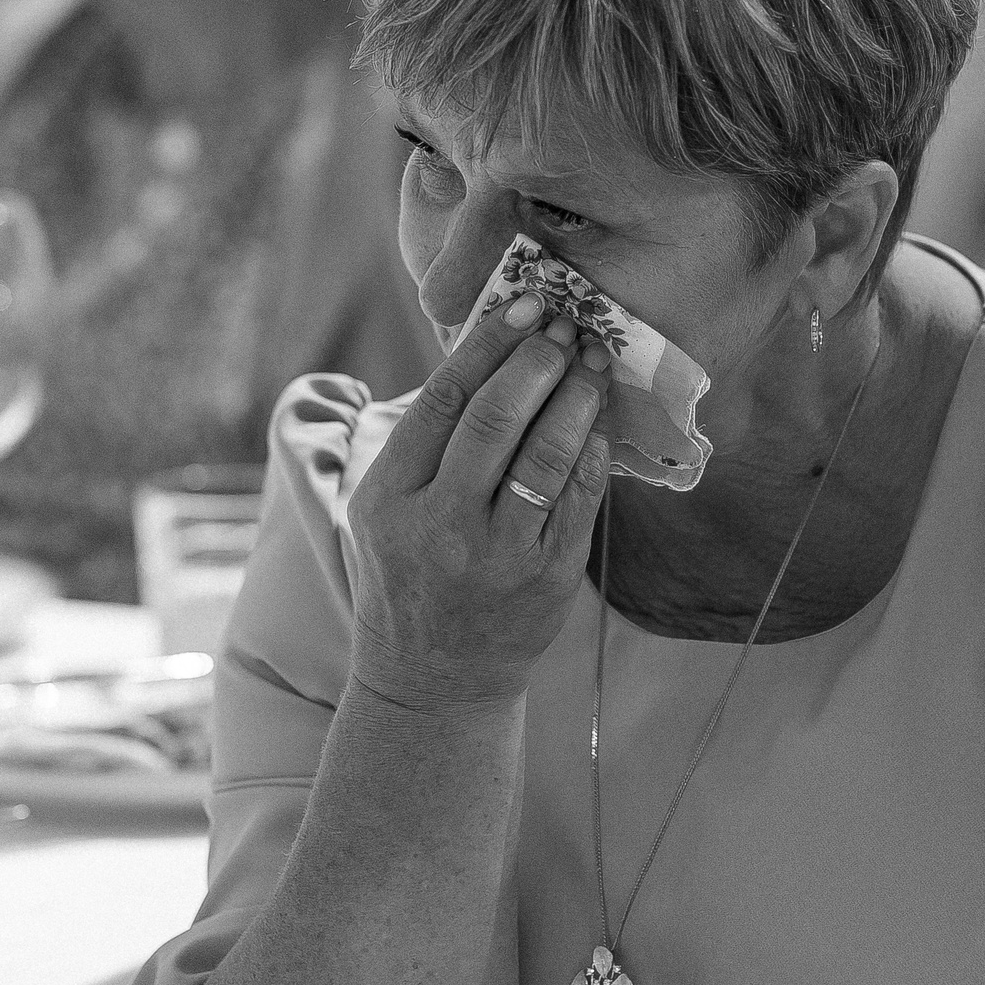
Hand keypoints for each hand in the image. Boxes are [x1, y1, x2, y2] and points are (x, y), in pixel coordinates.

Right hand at [345, 292, 613, 713]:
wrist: (433, 680)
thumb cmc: (410, 576)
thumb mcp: (384, 511)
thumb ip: (424, 444)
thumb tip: (489, 352)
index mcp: (390, 499)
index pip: (443, 401)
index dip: (487, 345)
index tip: (522, 305)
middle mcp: (440, 525)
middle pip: (495, 420)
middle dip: (538, 361)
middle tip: (566, 324)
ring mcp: (498, 554)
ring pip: (546, 454)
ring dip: (576, 395)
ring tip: (591, 358)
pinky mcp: (548, 575)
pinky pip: (580, 496)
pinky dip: (593, 447)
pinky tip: (600, 416)